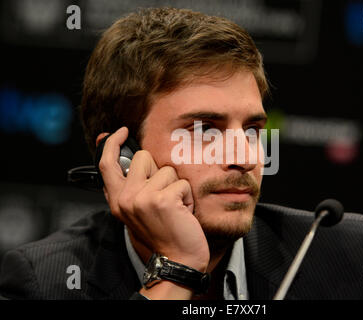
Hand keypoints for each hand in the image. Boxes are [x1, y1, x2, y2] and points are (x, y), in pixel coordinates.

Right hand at [98, 127, 209, 271]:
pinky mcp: (162, 200)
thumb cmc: (162, 233)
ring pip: (167, 170)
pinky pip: (182, 183)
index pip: (106, 164)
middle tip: (164, 195)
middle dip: (159, 171)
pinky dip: (188, 197)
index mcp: (117, 201)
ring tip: (175, 207)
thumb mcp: (137, 211)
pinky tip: (183, 213)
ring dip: (177, 187)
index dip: (112, 144)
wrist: (177, 260)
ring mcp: (142, 199)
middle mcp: (125, 198)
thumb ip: (130, 186)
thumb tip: (124, 156)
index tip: (120, 132)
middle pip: (143, 157)